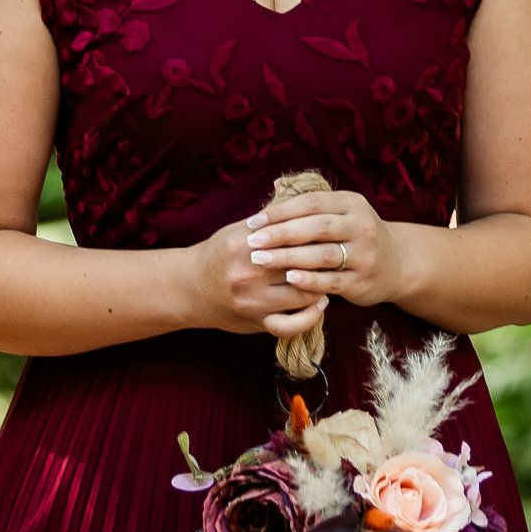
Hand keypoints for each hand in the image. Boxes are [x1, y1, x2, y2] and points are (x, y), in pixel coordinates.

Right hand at [189, 219, 329, 340]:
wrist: (190, 287)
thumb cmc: (219, 254)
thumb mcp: (237, 231)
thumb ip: (270, 220)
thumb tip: (305, 205)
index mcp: (246, 245)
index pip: (293, 238)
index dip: (317, 236)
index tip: (332, 233)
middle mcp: (249, 273)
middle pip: (300, 265)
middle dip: (324, 261)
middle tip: (340, 255)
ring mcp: (252, 301)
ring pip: (302, 296)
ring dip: (322, 287)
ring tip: (331, 278)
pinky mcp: (255, 322)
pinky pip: (290, 326)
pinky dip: (310, 318)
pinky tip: (320, 305)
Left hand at [241, 187, 397, 308]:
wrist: (396, 264)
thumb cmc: (353, 235)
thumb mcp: (340, 212)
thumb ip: (310, 204)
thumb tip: (274, 185)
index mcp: (351, 203)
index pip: (311, 203)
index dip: (281, 211)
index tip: (254, 222)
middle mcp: (361, 226)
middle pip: (317, 227)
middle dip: (281, 233)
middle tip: (253, 241)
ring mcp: (365, 254)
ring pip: (323, 253)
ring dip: (289, 256)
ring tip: (261, 259)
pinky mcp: (362, 280)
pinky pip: (332, 280)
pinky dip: (309, 279)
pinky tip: (288, 278)